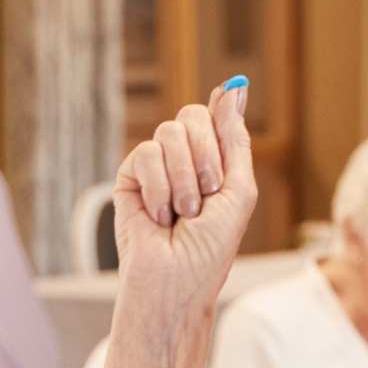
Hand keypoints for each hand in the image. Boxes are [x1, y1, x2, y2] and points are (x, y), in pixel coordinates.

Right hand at [113, 81, 256, 324]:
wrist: (176, 281)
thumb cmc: (211, 247)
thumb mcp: (238, 190)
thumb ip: (235, 139)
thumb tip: (234, 85)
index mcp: (215, 162)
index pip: (217, 117)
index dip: (222, 109)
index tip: (231, 89)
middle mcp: (185, 160)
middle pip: (193, 115)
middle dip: (207, 154)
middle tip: (209, 192)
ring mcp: (156, 167)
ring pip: (170, 131)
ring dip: (184, 177)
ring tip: (183, 213)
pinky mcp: (129, 178)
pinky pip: (146, 153)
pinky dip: (159, 187)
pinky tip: (158, 216)